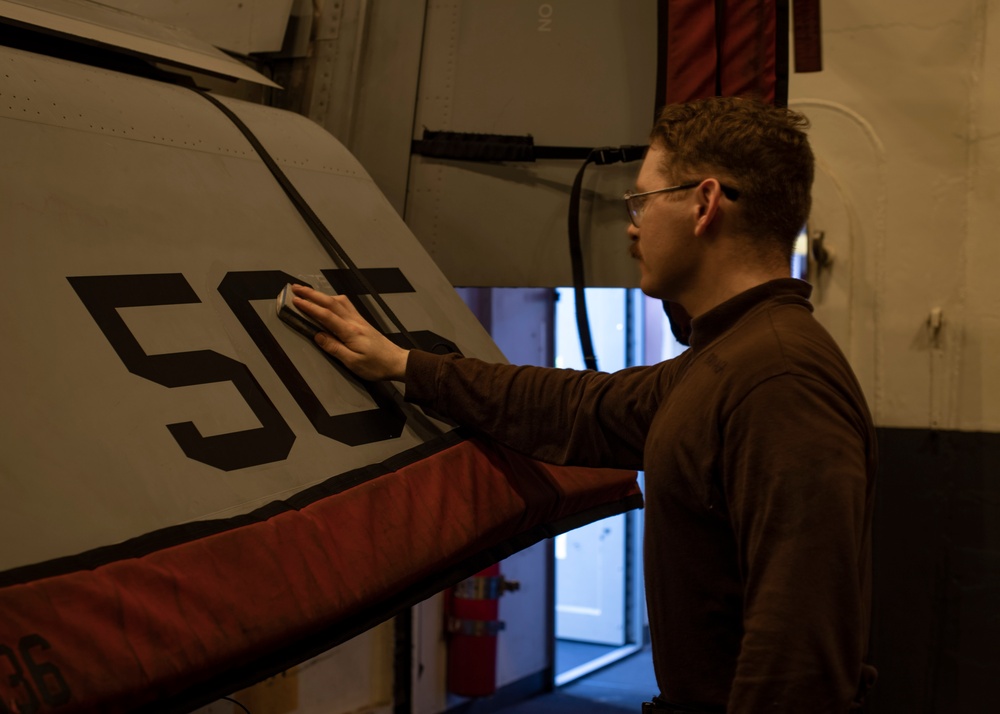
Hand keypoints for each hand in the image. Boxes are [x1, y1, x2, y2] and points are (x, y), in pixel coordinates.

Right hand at [290, 284, 409, 381]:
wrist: (397, 362)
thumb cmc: (376, 365)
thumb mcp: (352, 362)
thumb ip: (334, 348)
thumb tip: (318, 336)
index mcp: (350, 332)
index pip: (325, 315)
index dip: (309, 307)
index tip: (295, 301)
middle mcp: (354, 322)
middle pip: (330, 302)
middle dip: (311, 294)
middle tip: (296, 288)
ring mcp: (359, 320)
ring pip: (339, 301)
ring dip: (322, 295)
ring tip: (308, 292)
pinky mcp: (362, 322)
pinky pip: (346, 305)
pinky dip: (333, 300)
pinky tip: (329, 301)